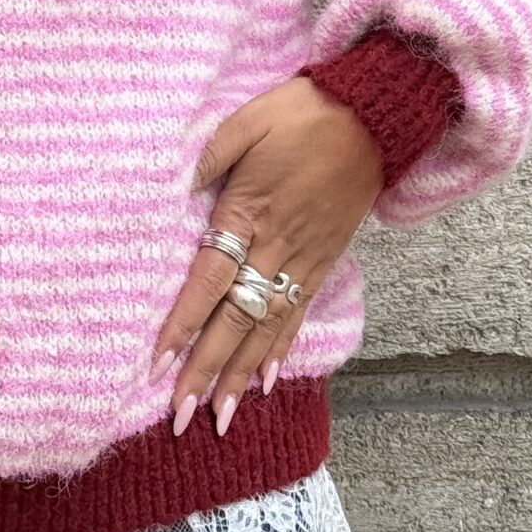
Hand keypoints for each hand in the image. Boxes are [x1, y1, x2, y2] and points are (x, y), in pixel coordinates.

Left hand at [150, 74, 385, 435]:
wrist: (373, 117)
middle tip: (180, 416)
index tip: (158, 363)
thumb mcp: (246, 121)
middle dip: (206, 371)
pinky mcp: (325, 260)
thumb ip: (211, 156)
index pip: (209, 281)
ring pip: (267, 328)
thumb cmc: (302, 114)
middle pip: (234, 320)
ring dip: (242, 375)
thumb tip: (182, 189)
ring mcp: (304, 259)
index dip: (183, 324)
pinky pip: (299, 314)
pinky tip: (268, 382)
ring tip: (220, 417)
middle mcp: (276, 248)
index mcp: (248, 213)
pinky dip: (282, 350)